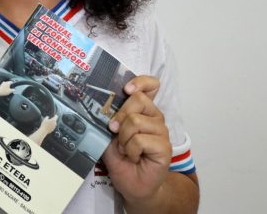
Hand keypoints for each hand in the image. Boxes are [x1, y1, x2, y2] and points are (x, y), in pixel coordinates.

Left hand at [102, 76, 170, 205]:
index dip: (140, 82)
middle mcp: (154, 117)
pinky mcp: (165, 147)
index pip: (150, 85)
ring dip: (123, 138)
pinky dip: (131, 150)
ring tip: (125, 149)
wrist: (133, 184)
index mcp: (143, 111)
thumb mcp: (110, 134)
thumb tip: (101, 105)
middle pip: (138, 100)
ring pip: (136, 121)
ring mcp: (161, 132)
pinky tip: (134, 157)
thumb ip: (109, 119)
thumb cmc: (122, 159)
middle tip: (114, 131)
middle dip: (120, 116)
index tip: (126, 89)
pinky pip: (140, 140)